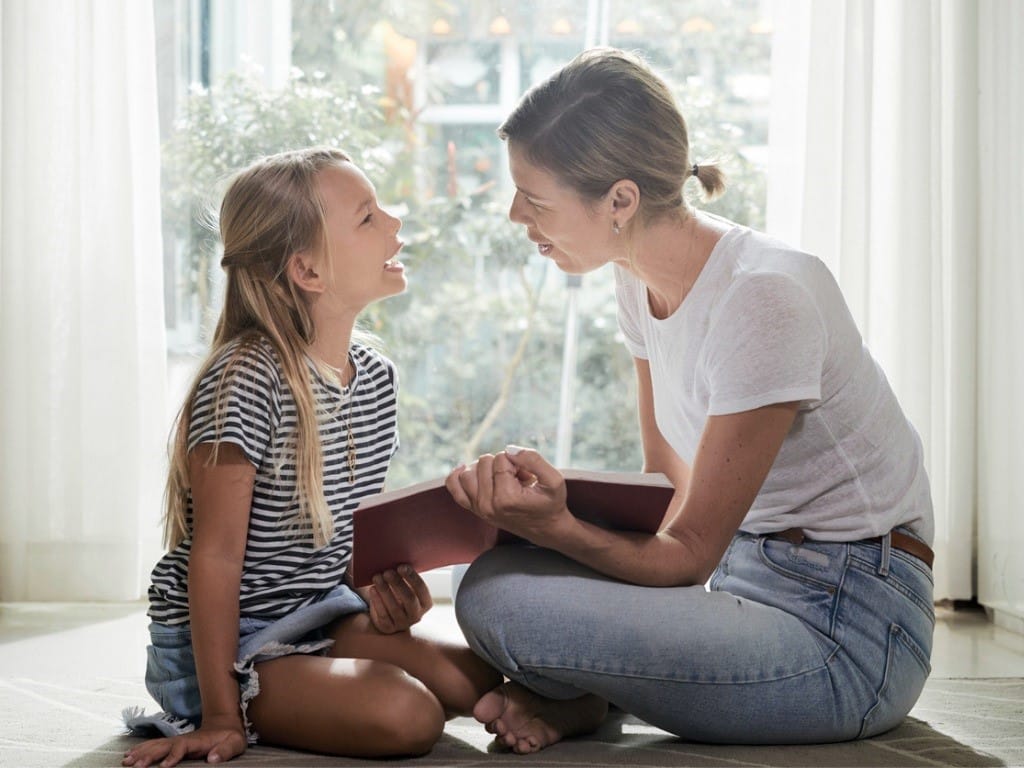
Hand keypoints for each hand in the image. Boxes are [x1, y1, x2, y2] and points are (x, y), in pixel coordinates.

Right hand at [122, 718, 245, 766]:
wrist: (226, 725)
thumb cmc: (231, 738)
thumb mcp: (234, 744)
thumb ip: (225, 751)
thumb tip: (212, 759)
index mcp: (197, 741)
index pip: (182, 747)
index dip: (173, 756)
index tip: (165, 767)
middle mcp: (184, 740)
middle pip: (163, 746)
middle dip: (148, 755)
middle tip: (134, 765)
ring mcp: (177, 740)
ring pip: (156, 745)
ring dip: (141, 752)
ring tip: (126, 761)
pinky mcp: (173, 744)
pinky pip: (154, 746)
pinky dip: (141, 749)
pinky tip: (129, 755)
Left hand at [357, 564, 432, 633]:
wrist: (388, 612)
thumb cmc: (399, 592)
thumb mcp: (406, 585)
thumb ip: (405, 575)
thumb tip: (398, 555)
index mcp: (425, 603)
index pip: (422, 590)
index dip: (412, 577)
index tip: (401, 566)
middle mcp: (417, 615)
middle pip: (409, 599)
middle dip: (398, 583)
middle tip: (387, 571)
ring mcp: (403, 623)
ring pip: (394, 607)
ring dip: (385, 590)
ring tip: (377, 577)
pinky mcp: (388, 628)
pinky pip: (383, 615)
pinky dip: (377, 601)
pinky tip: (372, 589)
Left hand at [445, 446, 571, 544]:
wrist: (546, 528)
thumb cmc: (550, 503)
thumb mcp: (554, 480)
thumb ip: (533, 459)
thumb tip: (508, 449)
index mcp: (507, 499)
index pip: (501, 459)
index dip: (516, 461)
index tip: (527, 475)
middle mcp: (488, 505)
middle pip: (484, 462)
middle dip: (503, 464)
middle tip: (518, 478)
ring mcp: (478, 508)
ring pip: (468, 471)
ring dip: (486, 469)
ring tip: (503, 479)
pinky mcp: (473, 508)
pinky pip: (454, 486)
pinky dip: (457, 475)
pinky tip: (468, 469)